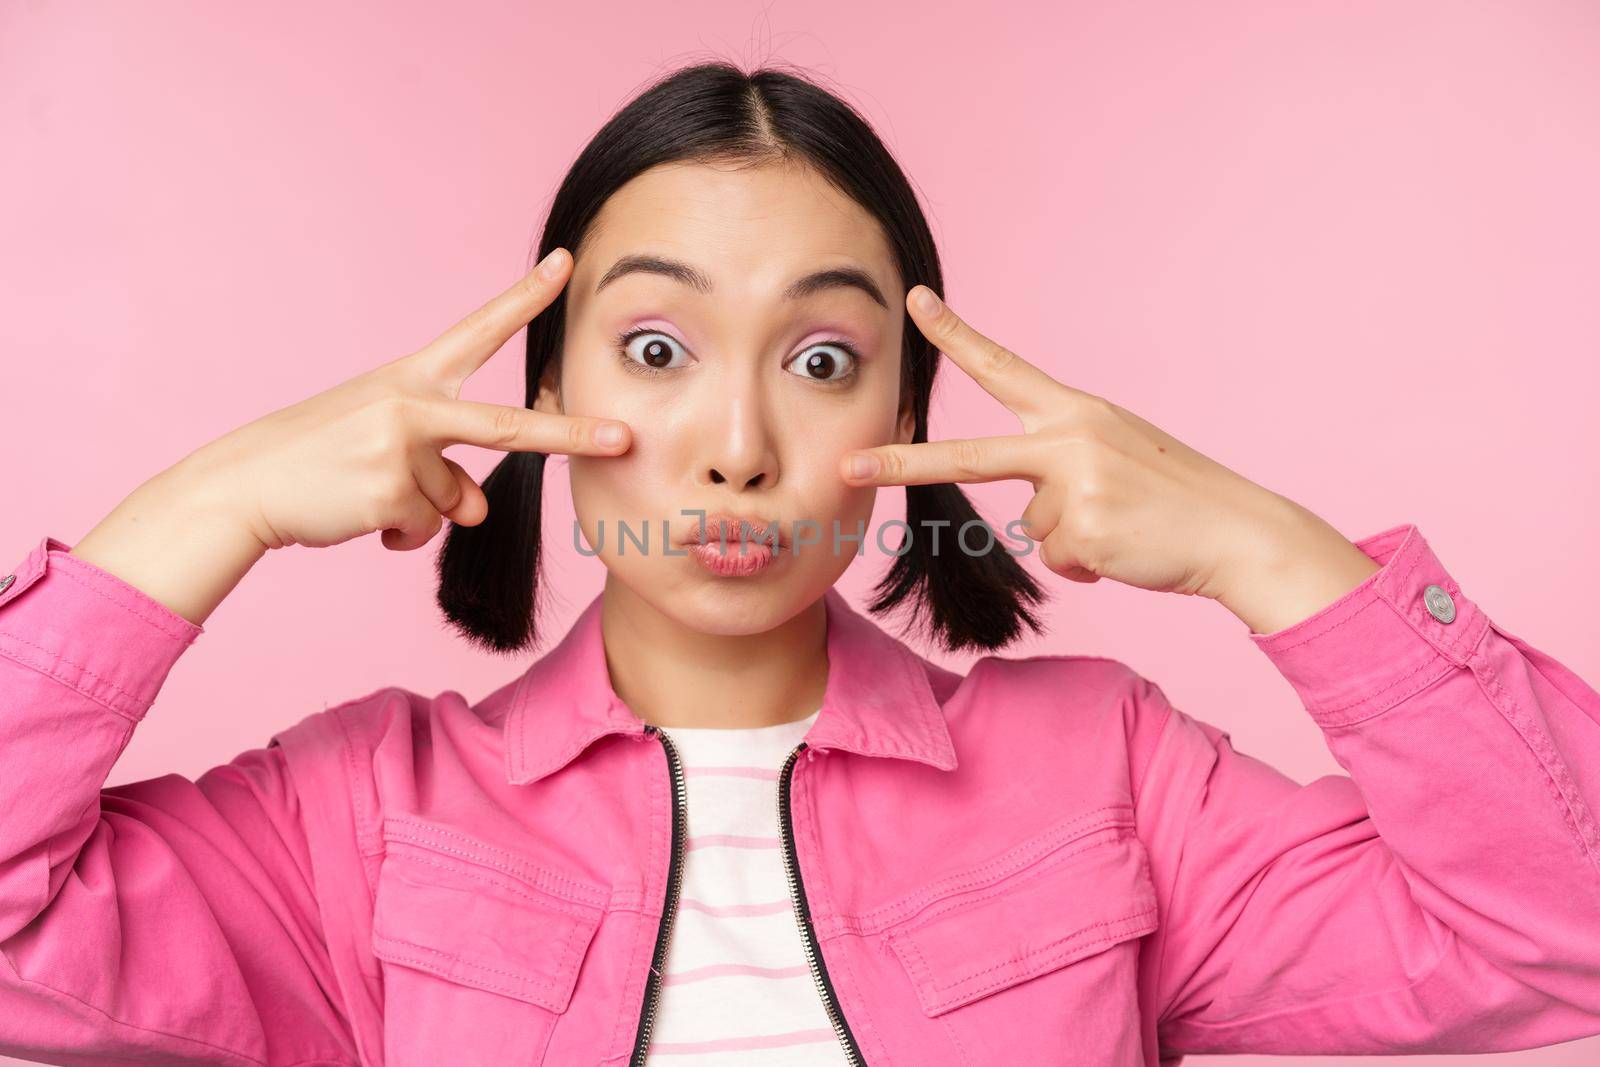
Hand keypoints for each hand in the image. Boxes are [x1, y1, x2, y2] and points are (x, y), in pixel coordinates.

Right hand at [176, 248, 632, 553]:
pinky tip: (357, 514)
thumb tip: (477, 509)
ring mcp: (402, 447)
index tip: (567, 264)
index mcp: (411, 379)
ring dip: (418, 512)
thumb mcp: (389, 450)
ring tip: (364, 492)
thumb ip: (445, 472)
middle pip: (507, 425)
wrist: (245, 486)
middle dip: (570, 435)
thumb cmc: (321, 460)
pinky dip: (398, 536)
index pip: (479, 331)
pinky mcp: (389, 491)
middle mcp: (412, 404)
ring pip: (451, 502)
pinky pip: (424, 528)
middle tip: (622, 438)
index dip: (525, 298)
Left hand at [840, 287, 1378, 631]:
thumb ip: (1060, 472)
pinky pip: (1060, 560)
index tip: (913, 299)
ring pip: (1034, 529)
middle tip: (849, 465)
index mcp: (1075, 412)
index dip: (955, 333)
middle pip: (968, 456)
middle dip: (902, 463)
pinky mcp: (1086, 529)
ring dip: (1072, 540)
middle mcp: (1070, 438)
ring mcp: (1076, 483)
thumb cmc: (1174, 499)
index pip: (1004, 366)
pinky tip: (1127, 548)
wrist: (1238, 532)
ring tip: (1125, 526)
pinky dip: (1090, 566)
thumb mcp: (1113, 461)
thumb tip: (1032, 523)